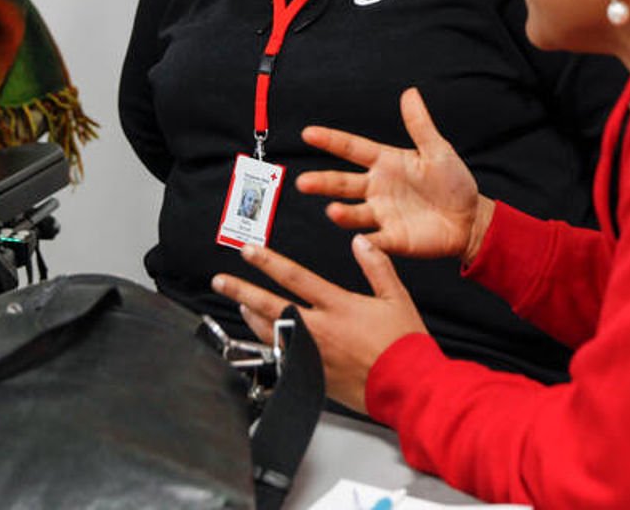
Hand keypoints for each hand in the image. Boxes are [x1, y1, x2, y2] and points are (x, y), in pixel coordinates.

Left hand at [213, 236, 426, 413]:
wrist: (407, 387)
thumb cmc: (404, 346)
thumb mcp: (396, 298)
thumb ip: (376, 266)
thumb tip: (361, 242)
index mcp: (338, 306)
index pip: (294, 277)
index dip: (268, 262)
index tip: (249, 252)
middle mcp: (320, 329)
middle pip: (270, 305)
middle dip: (242, 289)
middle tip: (221, 280)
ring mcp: (312, 354)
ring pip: (271, 332)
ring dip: (251, 315)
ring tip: (240, 303)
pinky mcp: (312, 375)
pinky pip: (283, 357)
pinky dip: (270, 344)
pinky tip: (264, 337)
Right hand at [300, 88, 495, 264]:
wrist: (470, 219)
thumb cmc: (453, 182)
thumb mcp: (438, 150)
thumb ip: (420, 125)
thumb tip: (410, 93)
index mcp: (385, 163)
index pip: (352, 149)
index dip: (331, 141)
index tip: (309, 134)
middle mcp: (377, 188)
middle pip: (343, 184)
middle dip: (323, 183)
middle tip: (303, 182)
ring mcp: (382, 214)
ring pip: (354, 213)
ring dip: (342, 213)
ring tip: (333, 211)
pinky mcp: (393, 239)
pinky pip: (376, 241)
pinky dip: (366, 243)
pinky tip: (358, 241)